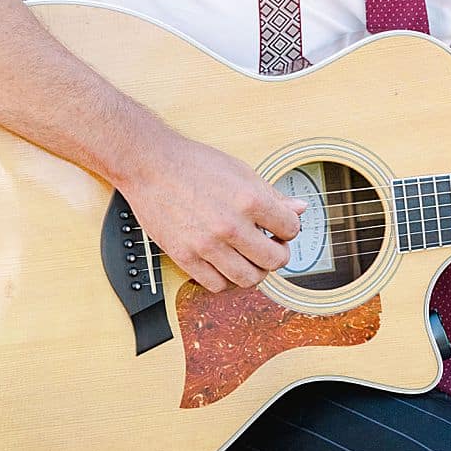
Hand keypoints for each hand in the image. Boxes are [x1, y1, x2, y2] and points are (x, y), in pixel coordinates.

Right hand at [119, 132, 303, 292]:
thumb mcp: (242, 172)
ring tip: (250, 257)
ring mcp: (206, 245)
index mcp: (250, 200)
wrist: (150, 166)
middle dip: (278, 254)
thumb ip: (273, 195)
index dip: (290, 228)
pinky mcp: (185, 257)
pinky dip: (227, 279)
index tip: (281, 226)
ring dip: (256, 270)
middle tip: (271, 245)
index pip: (291, 229)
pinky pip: (217, 285)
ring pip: (249, 279)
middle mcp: (230, 226)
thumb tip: (300, 209)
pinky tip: (227, 264)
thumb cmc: (195, 165)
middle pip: (274, 261)